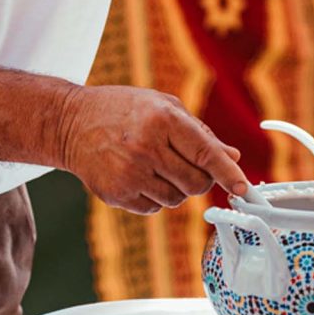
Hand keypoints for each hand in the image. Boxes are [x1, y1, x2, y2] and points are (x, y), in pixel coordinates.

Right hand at [55, 86, 252, 213]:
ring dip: (175, 188)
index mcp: (161, 119)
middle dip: (200, 180)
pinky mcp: (117, 194)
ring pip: (176, 199)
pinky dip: (154, 197)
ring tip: (155, 166)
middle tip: (187, 166)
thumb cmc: (121, 110)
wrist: (70, 123)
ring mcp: (130, 174)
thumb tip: (231, 157)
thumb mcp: (162, 106)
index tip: (243, 187)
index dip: (227, 173)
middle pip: (195, 184)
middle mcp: (146, 147)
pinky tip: (137, 175)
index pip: (205, 153)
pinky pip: (153, 208)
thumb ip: (199, 133)